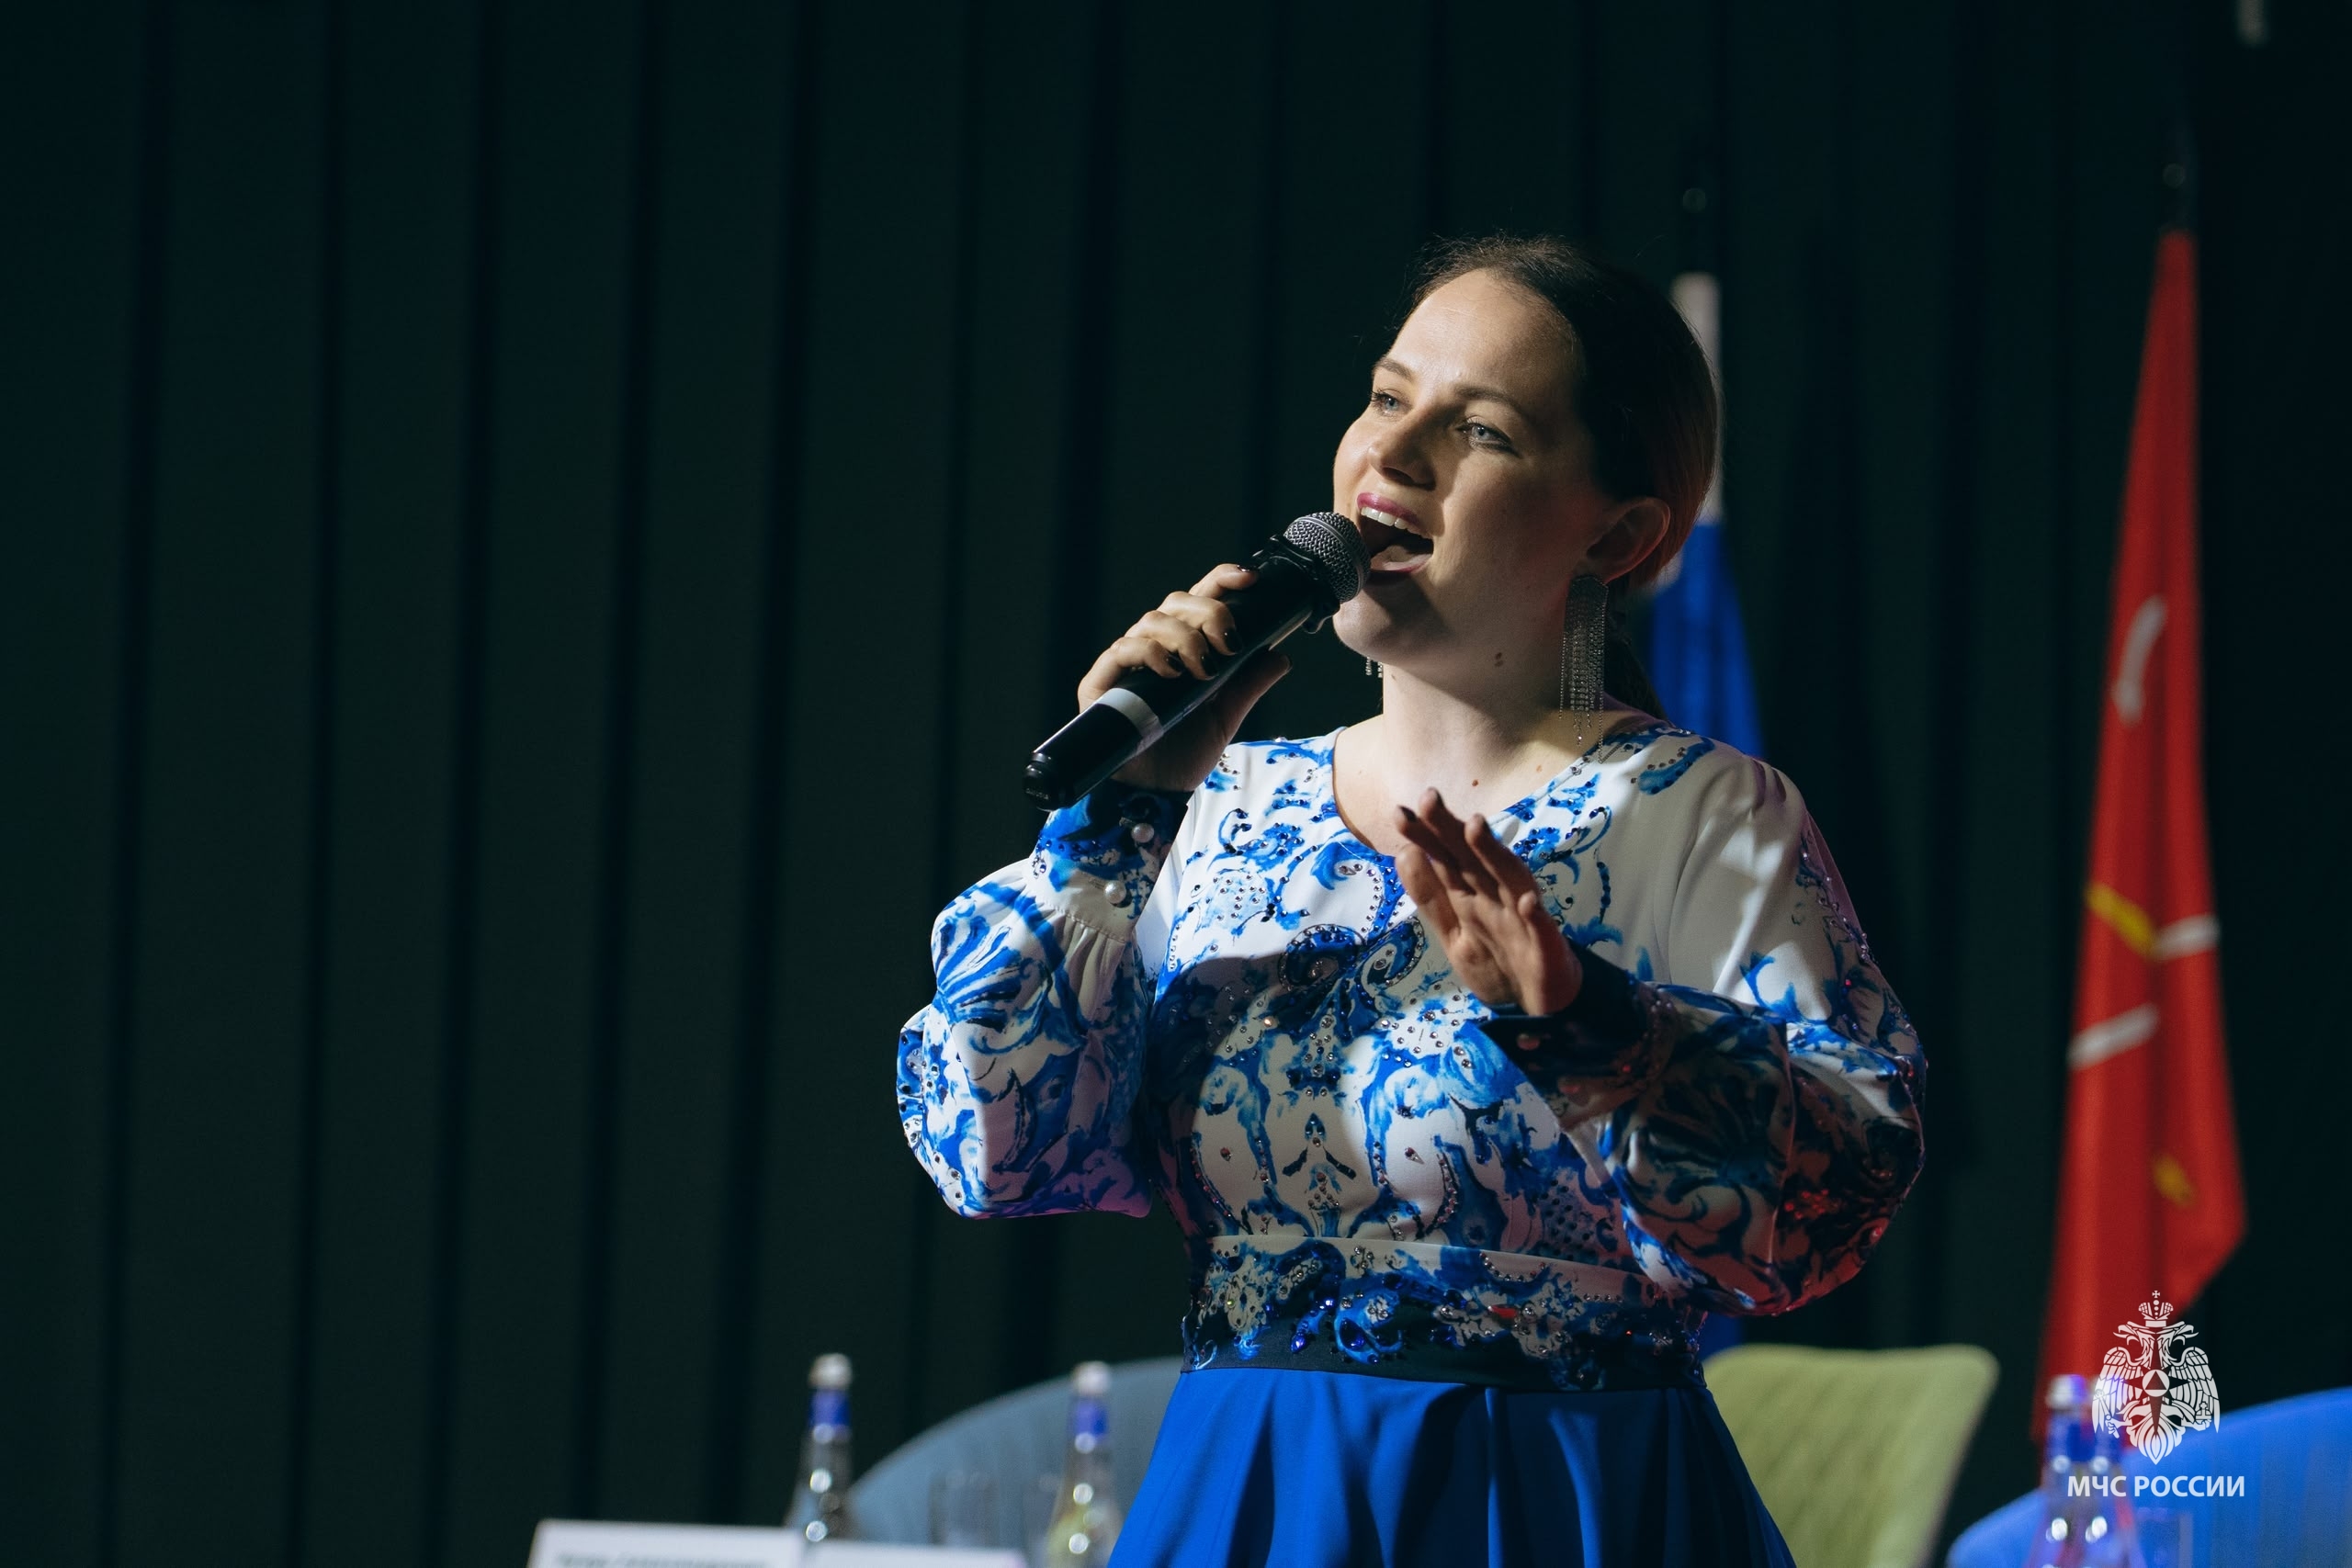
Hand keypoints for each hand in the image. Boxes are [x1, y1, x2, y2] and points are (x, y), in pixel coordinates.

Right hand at [1077, 564, 1291, 793]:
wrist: (1155, 793)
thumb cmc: (1184, 753)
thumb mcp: (1226, 715)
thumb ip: (1250, 683)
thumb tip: (1282, 655)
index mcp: (1183, 647)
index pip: (1198, 599)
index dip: (1221, 580)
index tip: (1250, 579)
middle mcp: (1153, 647)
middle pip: (1176, 602)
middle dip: (1209, 613)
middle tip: (1229, 645)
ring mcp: (1125, 662)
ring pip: (1152, 621)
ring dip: (1184, 638)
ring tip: (1203, 670)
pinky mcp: (1101, 682)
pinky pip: (1123, 649)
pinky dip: (1150, 653)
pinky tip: (1171, 673)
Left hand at [1394, 789, 1582, 1014]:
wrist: (1540, 1004)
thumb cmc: (1497, 960)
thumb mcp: (1454, 932)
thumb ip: (1431, 897)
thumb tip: (1404, 854)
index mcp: (1472, 895)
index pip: (1446, 858)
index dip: (1424, 836)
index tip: (1398, 813)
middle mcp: (1496, 896)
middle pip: (1472, 857)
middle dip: (1451, 828)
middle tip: (1428, 798)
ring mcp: (1523, 918)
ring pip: (1507, 880)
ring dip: (1493, 854)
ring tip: (1474, 826)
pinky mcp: (1546, 945)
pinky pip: (1541, 929)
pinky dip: (1536, 915)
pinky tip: (1528, 902)